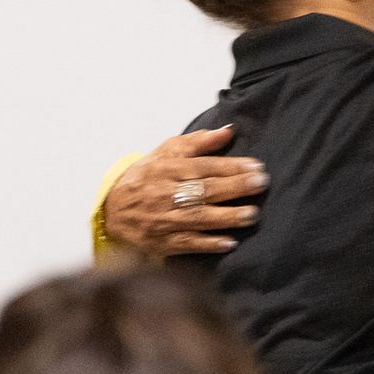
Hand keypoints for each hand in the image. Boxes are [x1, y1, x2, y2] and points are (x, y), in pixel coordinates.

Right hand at [101, 125, 267, 256]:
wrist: (113, 209)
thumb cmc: (146, 177)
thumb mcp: (166, 152)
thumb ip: (198, 142)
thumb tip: (228, 130)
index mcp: (168, 169)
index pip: (204, 166)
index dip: (231, 166)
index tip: (256, 167)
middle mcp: (166, 193)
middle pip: (204, 190)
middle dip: (235, 187)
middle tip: (261, 184)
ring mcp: (164, 219)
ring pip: (198, 217)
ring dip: (227, 217)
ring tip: (252, 214)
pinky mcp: (163, 241)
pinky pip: (188, 243)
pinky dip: (208, 244)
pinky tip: (230, 242)